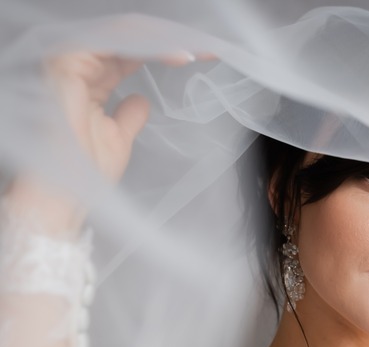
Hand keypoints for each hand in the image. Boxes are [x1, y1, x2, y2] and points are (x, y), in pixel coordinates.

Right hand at [5, 52, 201, 233]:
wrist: (67, 193)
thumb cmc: (86, 173)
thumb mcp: (118, 138)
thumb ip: (130, 115)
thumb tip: (142, 100)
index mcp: (89, 82)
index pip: (128, 53)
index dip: (163, 50)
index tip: (202, 56)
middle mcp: (78, 69)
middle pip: (127, 39)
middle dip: (169, 40)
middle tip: (206, 49)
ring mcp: (69, 65)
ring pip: (120, 35)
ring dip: (159, 41)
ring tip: (191, 52)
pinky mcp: (66, 67)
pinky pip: (108, 42)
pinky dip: (141, 45)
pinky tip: (169, 53)